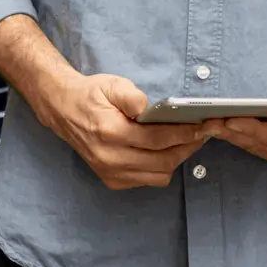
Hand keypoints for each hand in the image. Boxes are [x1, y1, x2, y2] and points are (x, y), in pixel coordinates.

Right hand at [34, 68, 212, 190]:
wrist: (64, 110)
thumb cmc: (91, 95)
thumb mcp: (112, 85)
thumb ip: (133, 96)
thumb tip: (153, 109)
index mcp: (111, 133)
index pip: (157, 139)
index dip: (184, 134)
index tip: (202, 127)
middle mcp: (110, 158)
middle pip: (162, 161)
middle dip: (187, 148)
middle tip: (201, 135)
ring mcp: (110, 173)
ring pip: (158, 175)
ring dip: (176, 160)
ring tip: (186, 143)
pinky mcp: (111, 180)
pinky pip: (146, 180)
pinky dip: (160, 168)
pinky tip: (164, 152)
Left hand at [215, 78, 266, 179]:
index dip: (255, 130)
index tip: (231, 121)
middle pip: (264, 147)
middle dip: (234, 134)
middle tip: (207, 121)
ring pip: (260, 151)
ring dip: (233, 138)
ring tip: (208, 124)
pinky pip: (264, 150)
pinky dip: (243, 139)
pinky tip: (226, 128)